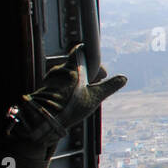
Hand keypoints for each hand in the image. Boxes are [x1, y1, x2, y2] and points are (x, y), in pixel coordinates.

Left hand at [10, 44, 125, 145]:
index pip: (81, 50)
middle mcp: (59, 69)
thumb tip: (123, 78)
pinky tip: (72, 101)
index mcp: (72, 66)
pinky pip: (59, 84)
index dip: (92, 57)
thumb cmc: (70, 105)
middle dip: (88, 74)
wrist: (44, 117)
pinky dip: (67, 89)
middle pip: (76, 65)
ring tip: (84, 96)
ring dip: (77, 82)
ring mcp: (50, 79)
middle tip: (95, 86)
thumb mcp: (94, 96)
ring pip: (68, 76)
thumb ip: (109, 86)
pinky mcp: (45, 89)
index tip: (99, 71)